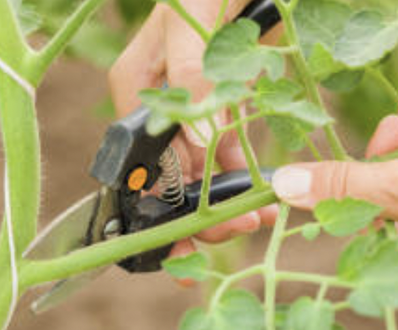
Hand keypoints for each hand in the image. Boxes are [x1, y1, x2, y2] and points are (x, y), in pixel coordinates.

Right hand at [108, 0, 278, 265]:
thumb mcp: (192, 28)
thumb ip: (192, 82)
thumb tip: (197, 146)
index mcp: (137, 89)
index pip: (143, 161)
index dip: (164, 202)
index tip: (190, 233)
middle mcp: (159, 104)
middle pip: (171, 172)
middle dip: (198, 208)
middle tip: (233, 231)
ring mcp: (193, 105)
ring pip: (201, 166)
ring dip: (225, 197)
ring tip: (252, 220)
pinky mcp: (225, 99)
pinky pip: (229, 146)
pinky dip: (244, 172)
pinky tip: (261, 192)